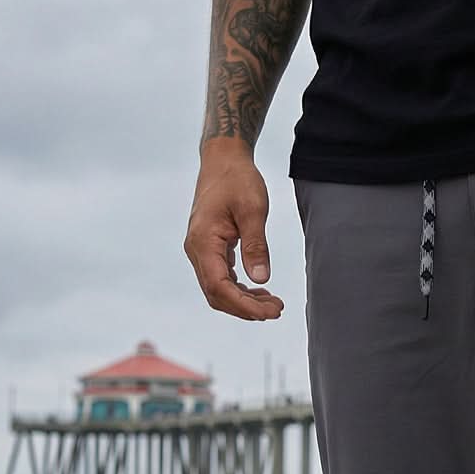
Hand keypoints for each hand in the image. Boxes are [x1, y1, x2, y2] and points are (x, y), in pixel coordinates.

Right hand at [184, 141, 284, 320]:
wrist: (223, 161)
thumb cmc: (238, 180)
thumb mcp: (253, 210)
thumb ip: (257, 245)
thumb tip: (261, 279)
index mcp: (203, 241)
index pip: (219, 286)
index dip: (243, 305)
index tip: (269, 312)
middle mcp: (196, 250)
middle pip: (217, 295)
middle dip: (246, 308)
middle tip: (277, 310)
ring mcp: (200, 251)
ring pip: (218, 290)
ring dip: (244, 302)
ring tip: (273, 304)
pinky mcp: (209, 250)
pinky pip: (221, 279)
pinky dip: (240, 290)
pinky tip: (261, 291)